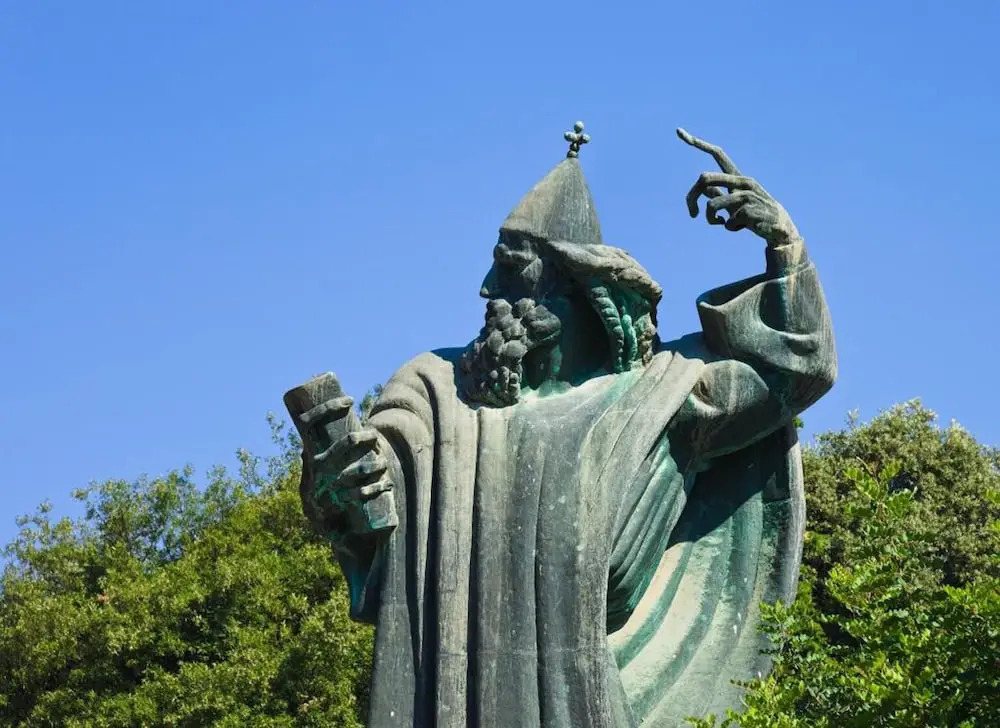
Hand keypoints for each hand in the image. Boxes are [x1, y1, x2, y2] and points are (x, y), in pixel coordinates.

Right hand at [300, 397, 392, 511]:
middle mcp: (316, 468)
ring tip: (384, 463)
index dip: (327, 408)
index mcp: (309, 454)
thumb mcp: (315, 467)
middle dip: (365, 436)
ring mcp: (328, 486)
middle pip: (347, 442)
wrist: (322, 523)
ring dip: (377, 464)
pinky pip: (363, 494)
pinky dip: (378, 487)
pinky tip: (387, 485)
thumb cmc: (323, 486)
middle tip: (374, 436)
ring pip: (359, 469)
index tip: (349, 400)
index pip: (309, 423)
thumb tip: (320, 424)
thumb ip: (319, 450)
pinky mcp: (340, 503)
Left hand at [677, 128, 801, 247]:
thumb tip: (703, 188)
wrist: (779, 227)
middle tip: (692, 214)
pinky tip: (742, 227)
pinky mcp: (750, 210)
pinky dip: (730, 227)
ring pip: (711, 205)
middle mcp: (742, 181)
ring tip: (720, 223)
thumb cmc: (754, 214)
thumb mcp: (734, 202)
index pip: (717, 154)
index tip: (679, 131)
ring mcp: (747, 194)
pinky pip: (727, 221)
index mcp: (737, 176)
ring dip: (710, 219)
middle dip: (691, 197)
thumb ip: (719, 194)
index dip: (698, 143)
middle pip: (705, 178)